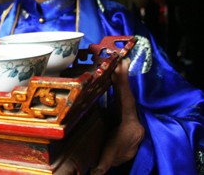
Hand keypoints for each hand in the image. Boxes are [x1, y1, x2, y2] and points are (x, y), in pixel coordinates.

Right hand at [91, 59, 143, 174]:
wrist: (129, 161)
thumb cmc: (116, 157)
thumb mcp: (109, 161)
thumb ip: (101, 166)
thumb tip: (91, 171)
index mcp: (129, 126)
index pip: (126, 103)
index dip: (122, 85)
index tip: (119, 68)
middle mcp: (130, 118)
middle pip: (126, 94)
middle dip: (121, 76)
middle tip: (117, 57)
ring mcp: (126, 115)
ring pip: (122, 94)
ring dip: (117, 78)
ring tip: (113, 61)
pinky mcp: (119, 114)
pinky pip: (117, 97)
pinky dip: (113, 85)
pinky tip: (107, 75)